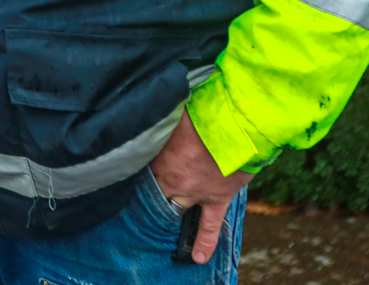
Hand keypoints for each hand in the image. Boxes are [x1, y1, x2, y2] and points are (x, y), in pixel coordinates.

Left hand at [149, 111, 251, 263]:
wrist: (242, 125)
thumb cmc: (206, 112)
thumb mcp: (175, 112)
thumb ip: (161, 119)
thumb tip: (150, 110)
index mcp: (161, 160)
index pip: (141, 171)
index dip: (134, 169)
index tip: (126, 169)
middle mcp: (175, 181)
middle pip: (156, 193)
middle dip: (149, 194)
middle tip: (138, 198)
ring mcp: (196, 193)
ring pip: (176, 209)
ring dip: (168, 212)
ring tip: (156, 225)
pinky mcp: (218, 198)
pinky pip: (210, 226)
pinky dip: (204, 242)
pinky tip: (198, 258)